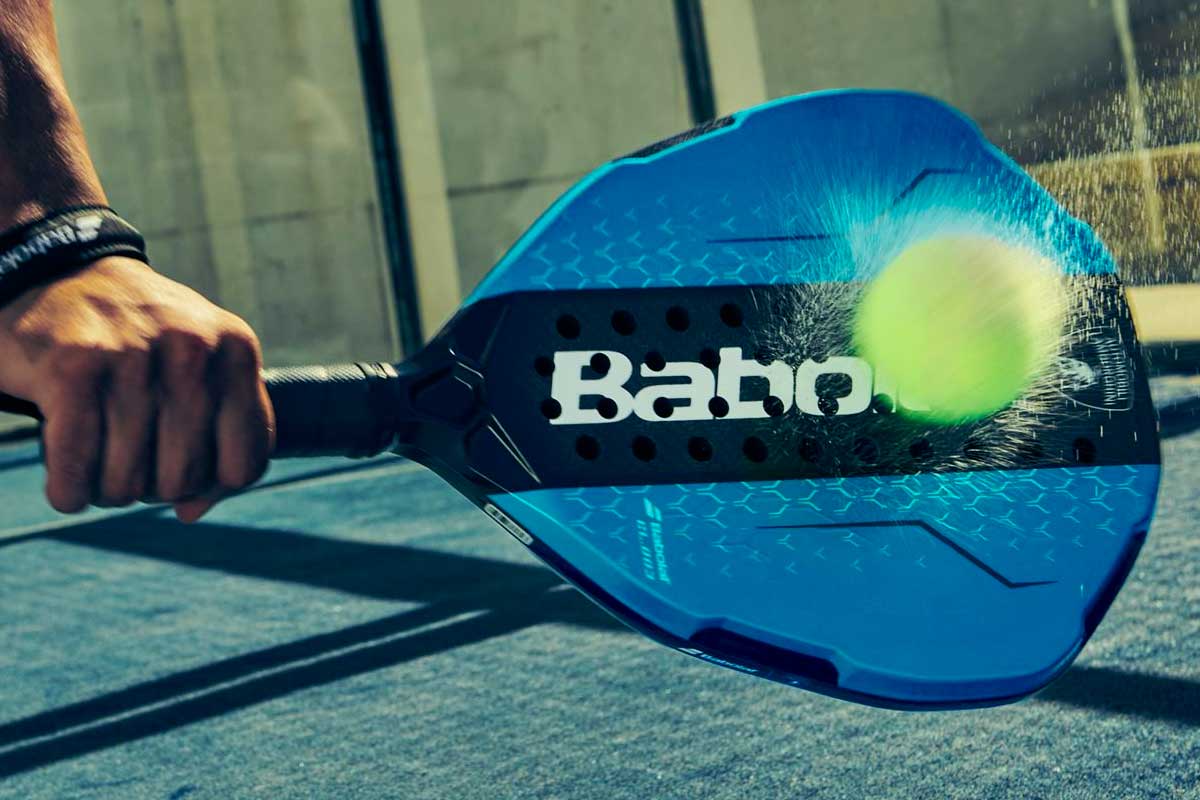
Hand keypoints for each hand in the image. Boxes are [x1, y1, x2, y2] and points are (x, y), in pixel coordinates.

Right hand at [0, 256, 274, 521]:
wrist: (59, 266)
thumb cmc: (137, 339)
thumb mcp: (200, 366)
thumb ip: (217, 435)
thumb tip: (192, 511)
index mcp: (236, 350)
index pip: (245, 463)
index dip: (212, 486)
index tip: (182, 475)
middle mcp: (193, 349)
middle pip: (183, 478)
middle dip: (151, 487)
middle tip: (128, 464)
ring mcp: (133, 355)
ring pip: (128, 482)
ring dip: (105, 491)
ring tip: (97, 465)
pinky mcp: (72, 367)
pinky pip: (76, 470)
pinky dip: (68, 491)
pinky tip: (66, 483)